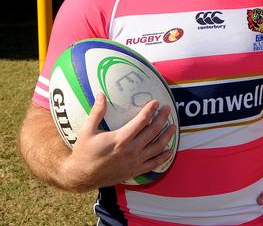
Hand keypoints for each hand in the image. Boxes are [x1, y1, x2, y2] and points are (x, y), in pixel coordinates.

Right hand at [62, 93, 176, 190]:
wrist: (80, 177)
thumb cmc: (83, 153)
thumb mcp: (87, 131)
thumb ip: (96, 112)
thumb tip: (101, 94)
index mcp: (121, 139)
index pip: (142, 121)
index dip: (150, 110)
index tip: (156, 102)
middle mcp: (131, 150)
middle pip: (153, 131)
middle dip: (162, 118)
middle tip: (167, 109)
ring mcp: (134, 162)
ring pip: (157, 147)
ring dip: (167, 136)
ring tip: (173, 126)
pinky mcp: (134, 171)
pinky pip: (153, 164)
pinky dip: (163, 157)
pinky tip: (169, 150)